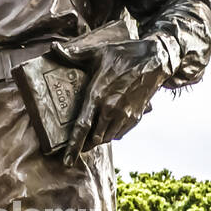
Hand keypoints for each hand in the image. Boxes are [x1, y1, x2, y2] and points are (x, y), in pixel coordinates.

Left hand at [52, 33, 178, 166]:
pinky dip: (113, 134)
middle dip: (86, 144)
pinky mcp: (136, 117)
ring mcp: (125, 115)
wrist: (156, 59)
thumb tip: (54, 49)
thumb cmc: (126, 54)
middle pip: (95, 139)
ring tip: (93, 134)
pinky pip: (120, 134)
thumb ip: (74, 55)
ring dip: (100, 139)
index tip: (67, 161)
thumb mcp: (98, 52)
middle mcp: (111, 110)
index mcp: (98, 96)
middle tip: (79, 143)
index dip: (73, 146)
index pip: (82, 128)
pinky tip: (109, 125)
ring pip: (108, 138)